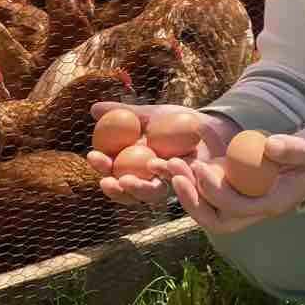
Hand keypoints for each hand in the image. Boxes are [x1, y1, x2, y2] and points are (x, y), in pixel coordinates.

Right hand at [88, 102, 239, 207]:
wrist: (212, 125)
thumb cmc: (178, 120)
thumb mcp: (151, 114)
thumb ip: (125, 113)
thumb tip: (93, 109)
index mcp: (136, 165)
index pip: (112, 171)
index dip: (102, 166)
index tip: (93, 155)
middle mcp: (150, 180)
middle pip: (128, 191)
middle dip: (117, 188)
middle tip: (108, 180)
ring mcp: (170, 186)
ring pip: (152, 195)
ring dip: (141, 188)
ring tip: (132, 177)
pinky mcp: (191, 188)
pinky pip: (180, 186)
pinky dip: (171, 175)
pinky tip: (165, 163)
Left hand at [161, 128, 304, 234]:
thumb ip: (293, 149)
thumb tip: (270, 146)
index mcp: (271, 204)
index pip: (237, 208)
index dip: (215, 191)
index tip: (200, 167)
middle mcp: (254, 209)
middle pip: (217, 220)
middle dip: (193, 202)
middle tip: (176, 174)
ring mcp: (242, 202)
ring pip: (208, 210)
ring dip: (187, 191)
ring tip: (172, 164)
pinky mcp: (234, 190)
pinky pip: (208, 192)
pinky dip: (192, 179)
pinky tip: (179, 159)